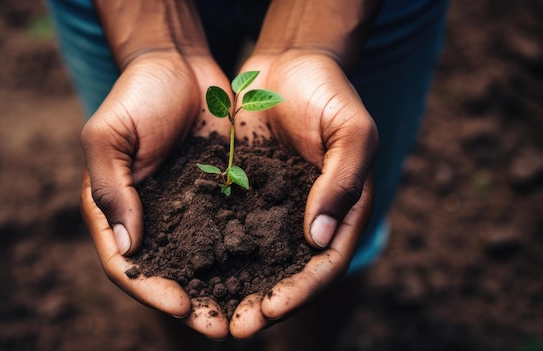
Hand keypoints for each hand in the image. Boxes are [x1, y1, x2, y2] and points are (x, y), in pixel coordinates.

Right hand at [80, 50, 231, 339]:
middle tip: (222, 328)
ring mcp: (187, 213)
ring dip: (223, 291)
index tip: (181, 306)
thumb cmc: (136, 95)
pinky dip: (245, 258)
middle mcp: (151, 220)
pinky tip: (267, 274)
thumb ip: (112, 190)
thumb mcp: (108, 137)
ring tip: (248, 314)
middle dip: (194, 305)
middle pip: (168, 275)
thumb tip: (129, 249)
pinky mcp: (219, 199)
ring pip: (204, 263)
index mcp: (116, 212)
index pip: (128, 265)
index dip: (152, 290)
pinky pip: (232, 234)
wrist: (180, 64)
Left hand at [229, 49, 378, 337]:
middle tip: (236, 328)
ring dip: (235, 289)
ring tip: (209, 312)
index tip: (271, 309)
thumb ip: (343, 182)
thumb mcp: (351, 131)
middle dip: (264, 304)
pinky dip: (214, 254)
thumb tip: (319, 240)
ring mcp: (275, 211)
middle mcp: (309, 220)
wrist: (290, 63)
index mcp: (342, 212)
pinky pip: (230, 231)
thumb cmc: (329, 93)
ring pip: (256, 261)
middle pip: (290, 274)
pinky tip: (191, 271)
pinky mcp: (245, 196)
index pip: (326, 264)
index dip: (301, 291)